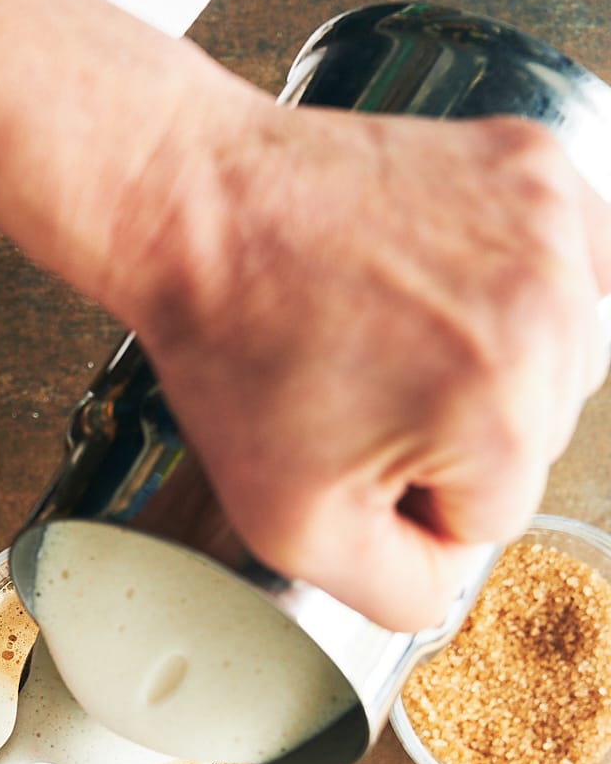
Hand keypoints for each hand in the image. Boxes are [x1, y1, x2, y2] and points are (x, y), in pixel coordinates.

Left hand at [0, 0, 610, 630]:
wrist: (196, 210)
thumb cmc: (231, 356)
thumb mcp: (293, 529)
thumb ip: (401, 592)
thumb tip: (452, 582)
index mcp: (500, 422)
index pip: (496, 518)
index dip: (412, 499)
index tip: (348, 445)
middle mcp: (547, 323)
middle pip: (532, 438)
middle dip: (453, 432)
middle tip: (357, 383)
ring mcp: (549, 234)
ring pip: (554, 359)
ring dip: (488, 363)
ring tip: (388, 329)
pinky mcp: (537, 171)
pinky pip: (567, 270)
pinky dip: (516, 288)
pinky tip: (436, 285)